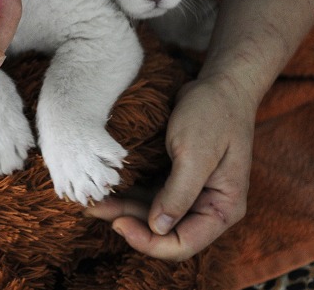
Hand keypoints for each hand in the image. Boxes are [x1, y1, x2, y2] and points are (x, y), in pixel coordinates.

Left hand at [85, 0, 313, 260]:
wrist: (226, 70)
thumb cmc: (216, 103)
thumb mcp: (198, 145)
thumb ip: (179, 190)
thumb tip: (158, 226)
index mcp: (220, 202)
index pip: (183, 242)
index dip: (148, 241)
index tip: (114, 221)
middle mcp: (204, 197)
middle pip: (164, 229)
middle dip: (127, 222)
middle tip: (90, 205)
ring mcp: (189, 180)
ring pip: (151, 208)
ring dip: (121, 203)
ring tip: (87, 191)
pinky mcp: (176, 161)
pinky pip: (147, 185)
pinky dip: (125, 184)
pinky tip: (101, 174)